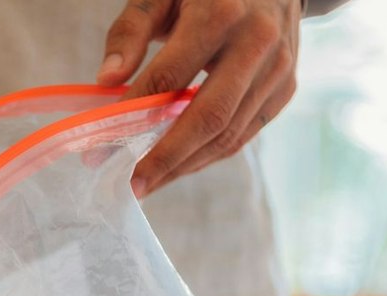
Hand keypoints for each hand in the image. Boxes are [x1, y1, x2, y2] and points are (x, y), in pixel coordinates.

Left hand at [96, 0, 301, 197]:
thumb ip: (131, 31)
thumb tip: (106, 81)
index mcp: (221, 13)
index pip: (169, 77)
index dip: (133, 115)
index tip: (100, 146)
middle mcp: (256, 43)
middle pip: (207, 117)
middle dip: (164, 158)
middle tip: (129, 187)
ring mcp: (277, 69)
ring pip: (228, 133)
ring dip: (184, 166)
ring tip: (147, 184)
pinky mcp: (285, 88)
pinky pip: (243, 134)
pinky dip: (208, 156)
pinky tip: (178, 167)